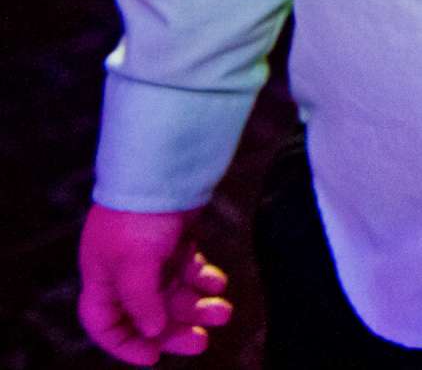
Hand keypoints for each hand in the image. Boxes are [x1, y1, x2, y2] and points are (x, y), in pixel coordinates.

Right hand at [78, 205, 230, 363]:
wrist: (166, 167)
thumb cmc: (140, 215)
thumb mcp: (135, 264)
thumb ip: (142, 302)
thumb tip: (153, 330)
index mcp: (102, 278)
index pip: (104, 324)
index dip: (125, 345)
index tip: (153, 358)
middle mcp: (124, 270)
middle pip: (147, 314)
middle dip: (174, 330)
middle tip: (202, 342)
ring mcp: (151, 255)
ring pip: (173, 293)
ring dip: (197, 305)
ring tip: (223, 312)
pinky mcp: (176, 239)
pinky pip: (189, 270)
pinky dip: (204, 279)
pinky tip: (218, 284)